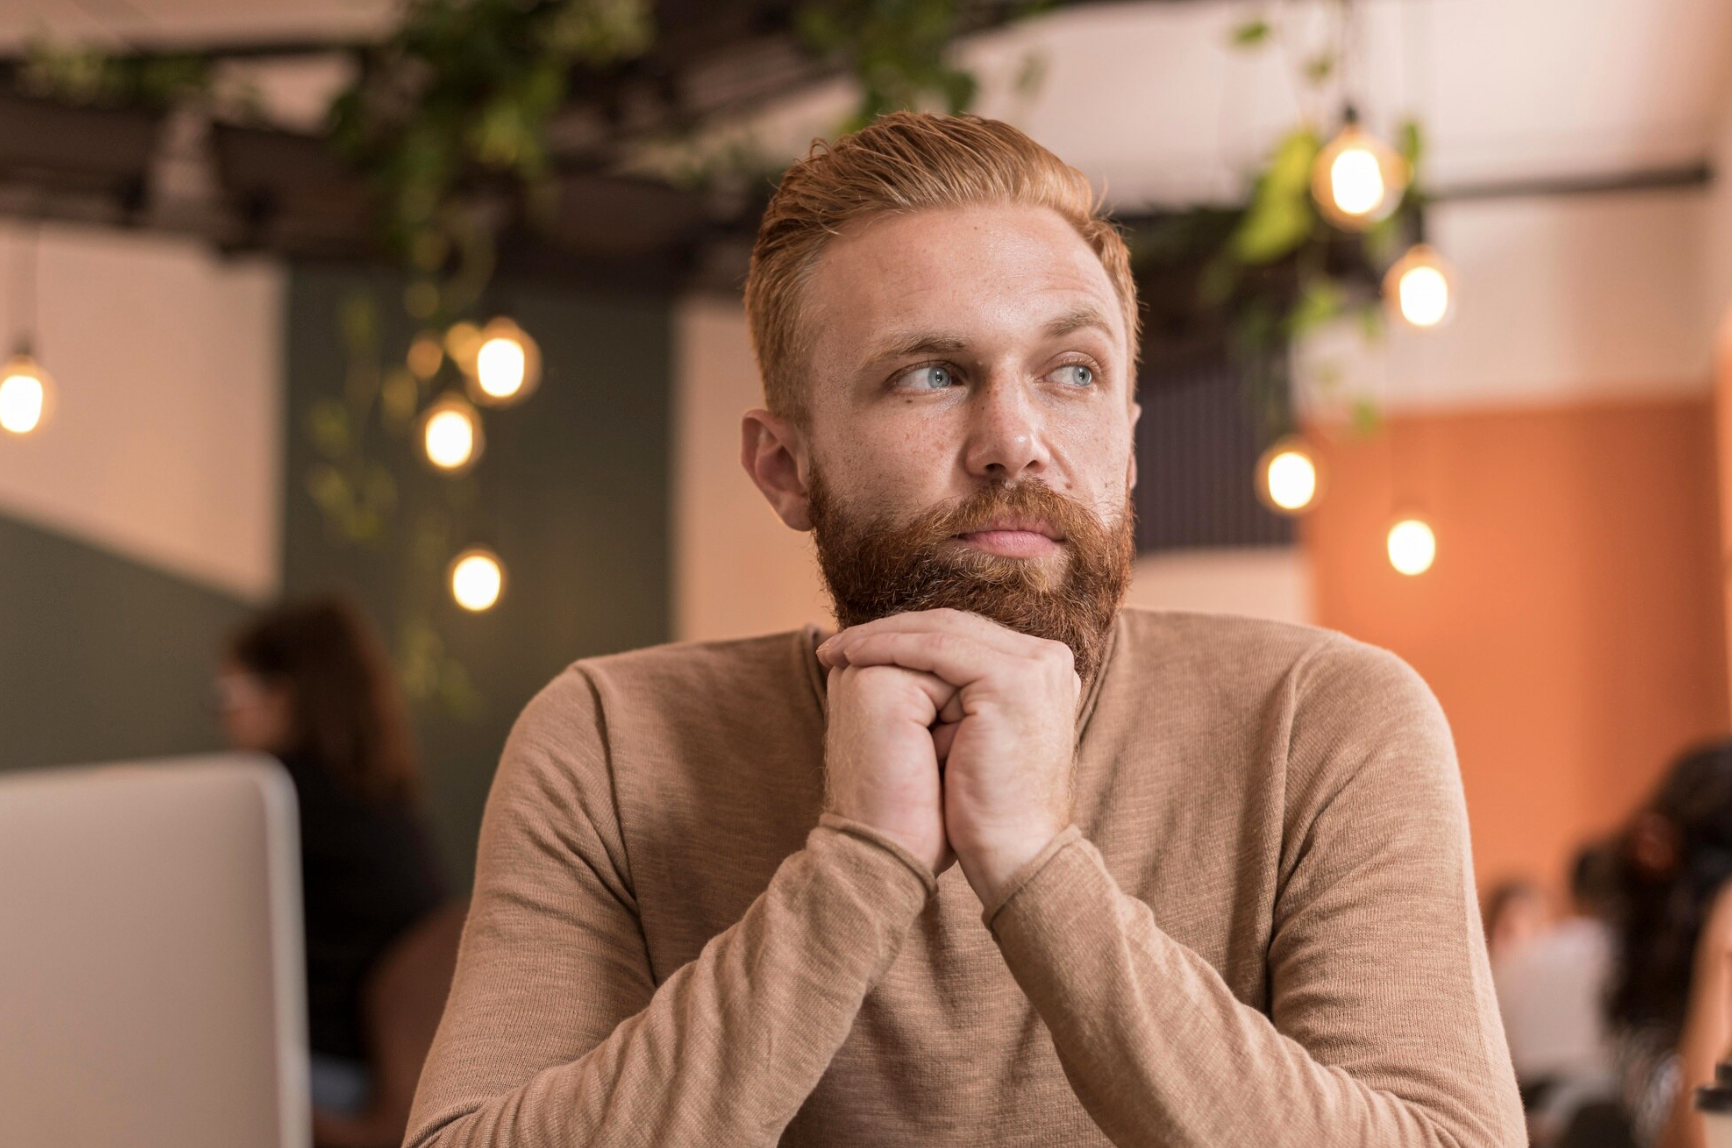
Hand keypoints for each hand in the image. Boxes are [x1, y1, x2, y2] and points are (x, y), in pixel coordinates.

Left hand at [818, 609, 1078, 906]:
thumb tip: (905, 668)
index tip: (857, 649)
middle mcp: (1050, 659)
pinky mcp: (1014, 680)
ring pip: (942, 631)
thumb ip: (960, 695)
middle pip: (954, 625)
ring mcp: (1037, 666)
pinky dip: (890, 648)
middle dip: (890, 630)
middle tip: (838, 644)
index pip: (966, 634)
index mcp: (1045, 670)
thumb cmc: (988, 808)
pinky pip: (936, 649)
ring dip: (881, 635)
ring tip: (837, 649)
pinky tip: (854, 657)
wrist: (1016, 857)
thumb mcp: (976, 737)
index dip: (908, 637)